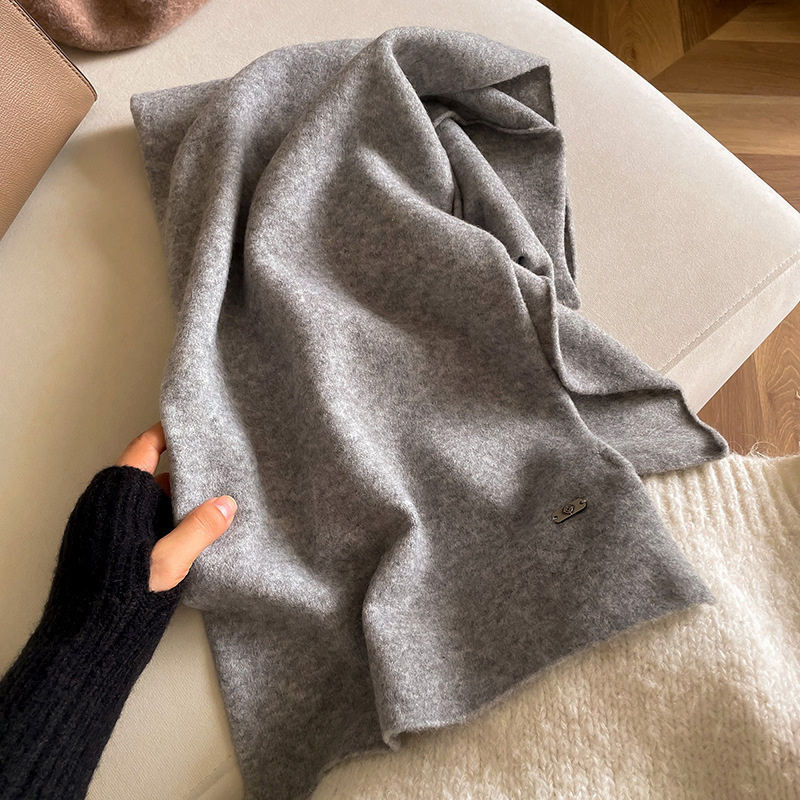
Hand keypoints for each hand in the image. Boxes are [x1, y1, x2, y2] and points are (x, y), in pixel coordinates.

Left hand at [116, 422, 236, 591]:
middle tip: (216, 475)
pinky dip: (160, 520)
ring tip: (208, 508)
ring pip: (144, 501)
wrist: (83, 639)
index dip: (169, 435)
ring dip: (173, 503)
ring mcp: (101, 524)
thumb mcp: (169, 563)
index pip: (145, 448)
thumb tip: (226, 504)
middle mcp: (104, 503)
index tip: (196, 429)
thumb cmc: (121, 596)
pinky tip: (185, 535)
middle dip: (182, 475)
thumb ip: (199, 530)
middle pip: (149, 475)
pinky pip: (137, 520)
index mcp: (117, 495)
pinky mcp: (102, 544)